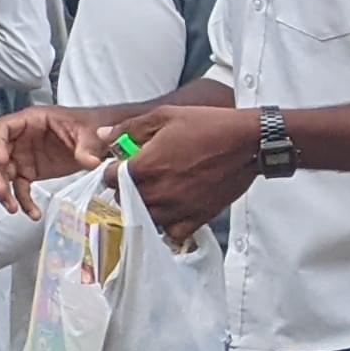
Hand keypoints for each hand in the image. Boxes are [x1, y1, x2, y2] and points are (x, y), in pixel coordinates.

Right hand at [0, 102, 112, 212]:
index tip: (1, 160)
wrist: (97, 137)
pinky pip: (19, 188)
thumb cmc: (87, 125)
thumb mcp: (89, 133)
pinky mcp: (29, 171)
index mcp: (30, 121)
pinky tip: (33, 213)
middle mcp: (20, 138)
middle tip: (0, 190)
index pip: (1, 129)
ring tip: (11, 207)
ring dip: (3, 191)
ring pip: (1, 173)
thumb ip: (87, 147)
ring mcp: (22, 156)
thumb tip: (90, 162)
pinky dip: (23, 201)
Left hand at [105, 98, 258, 234]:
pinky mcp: (198, 217)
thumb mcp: (163, 116)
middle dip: (125, 188)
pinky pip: (173, 233)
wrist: (247, 141)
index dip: (111, 171)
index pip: (109, 179)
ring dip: (143, 207)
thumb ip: (129, 128)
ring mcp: (178, 208)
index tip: (120, 165)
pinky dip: (168, 225)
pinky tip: (172, 210)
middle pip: (124, 200)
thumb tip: (102, 135)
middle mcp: (159, 192)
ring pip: (145, 218)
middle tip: (138, 176)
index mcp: (145, 166)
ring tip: (154, 192)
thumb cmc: (207, 125)